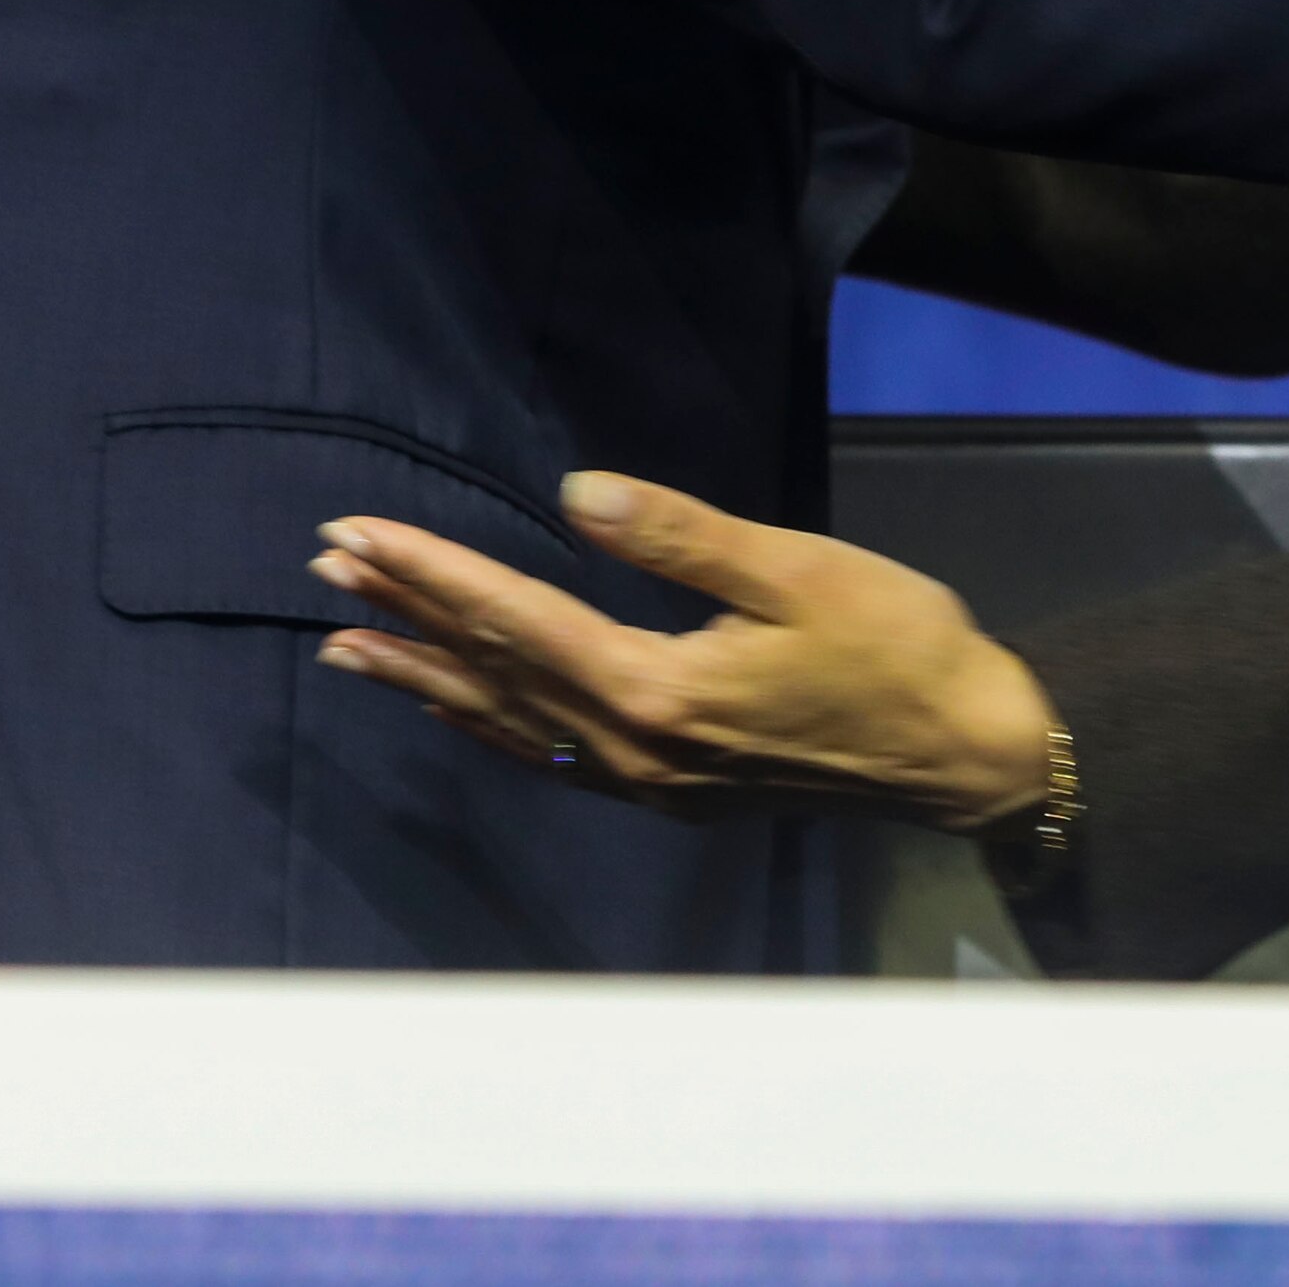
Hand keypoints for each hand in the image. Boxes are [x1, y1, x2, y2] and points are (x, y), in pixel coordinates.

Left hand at [308, 473, 1059, 834]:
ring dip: (425, 677)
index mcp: (655, 690)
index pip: (512, 618)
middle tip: (325, 566)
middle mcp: (631, 750)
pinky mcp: (671, 795)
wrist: (962, 756)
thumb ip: (680, 536)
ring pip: (506, 724)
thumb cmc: (895, 646)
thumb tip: (576, 494)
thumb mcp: (798, 570)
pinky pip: (547, 758)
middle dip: (405, 615)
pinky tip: (455, 707)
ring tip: (346, 646)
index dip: (428, 573)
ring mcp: (647, 784)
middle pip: (492, 671)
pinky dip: (486, 725)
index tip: (354, 533)